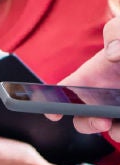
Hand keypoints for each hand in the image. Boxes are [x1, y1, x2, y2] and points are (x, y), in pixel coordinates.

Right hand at [54, 15, 119, 140]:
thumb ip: (116, 32)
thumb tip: (113, 55)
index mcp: (94, 74)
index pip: (65, 90)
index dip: (52, 102)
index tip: (54, 113)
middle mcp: (105, 96)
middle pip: (85, 119)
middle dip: (88, 124)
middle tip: (102, 120)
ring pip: (113, 130)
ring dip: (117, 132)